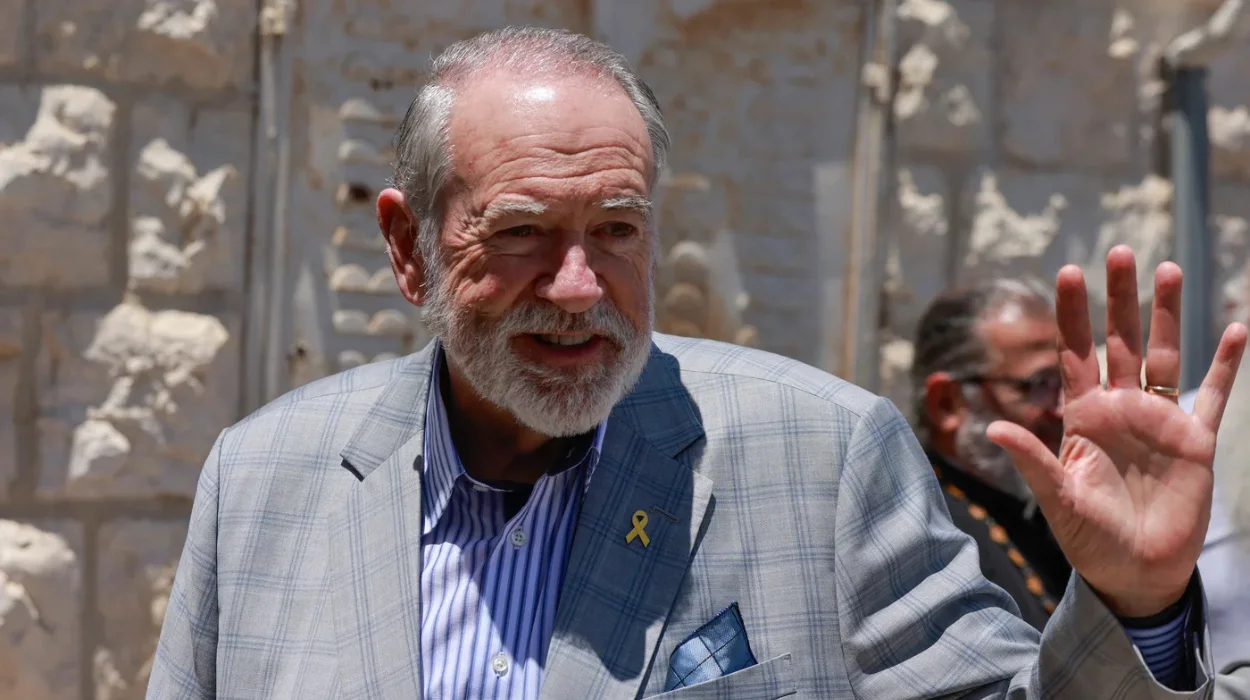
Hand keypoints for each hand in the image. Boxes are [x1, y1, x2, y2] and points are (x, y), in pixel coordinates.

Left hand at [986, 245, 1247, 617]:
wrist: (1135, 572)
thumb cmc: (1089, 539)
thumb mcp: (1057, 499)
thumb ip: (1032, 460)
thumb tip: (995, 427)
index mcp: (1083, 417)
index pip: (1074, 354)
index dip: (1070, 315)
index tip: (1067, 271)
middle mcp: (1120, 409)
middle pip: (1120, 341)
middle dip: (1119, 298)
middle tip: (1119, 251)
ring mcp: (1159, 421)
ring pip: (1164, 356)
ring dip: (1167, 315)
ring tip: (1169, 269)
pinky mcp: (1195, 442)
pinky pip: (1214, 395)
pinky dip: (1227, 365)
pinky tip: (1237, 328)